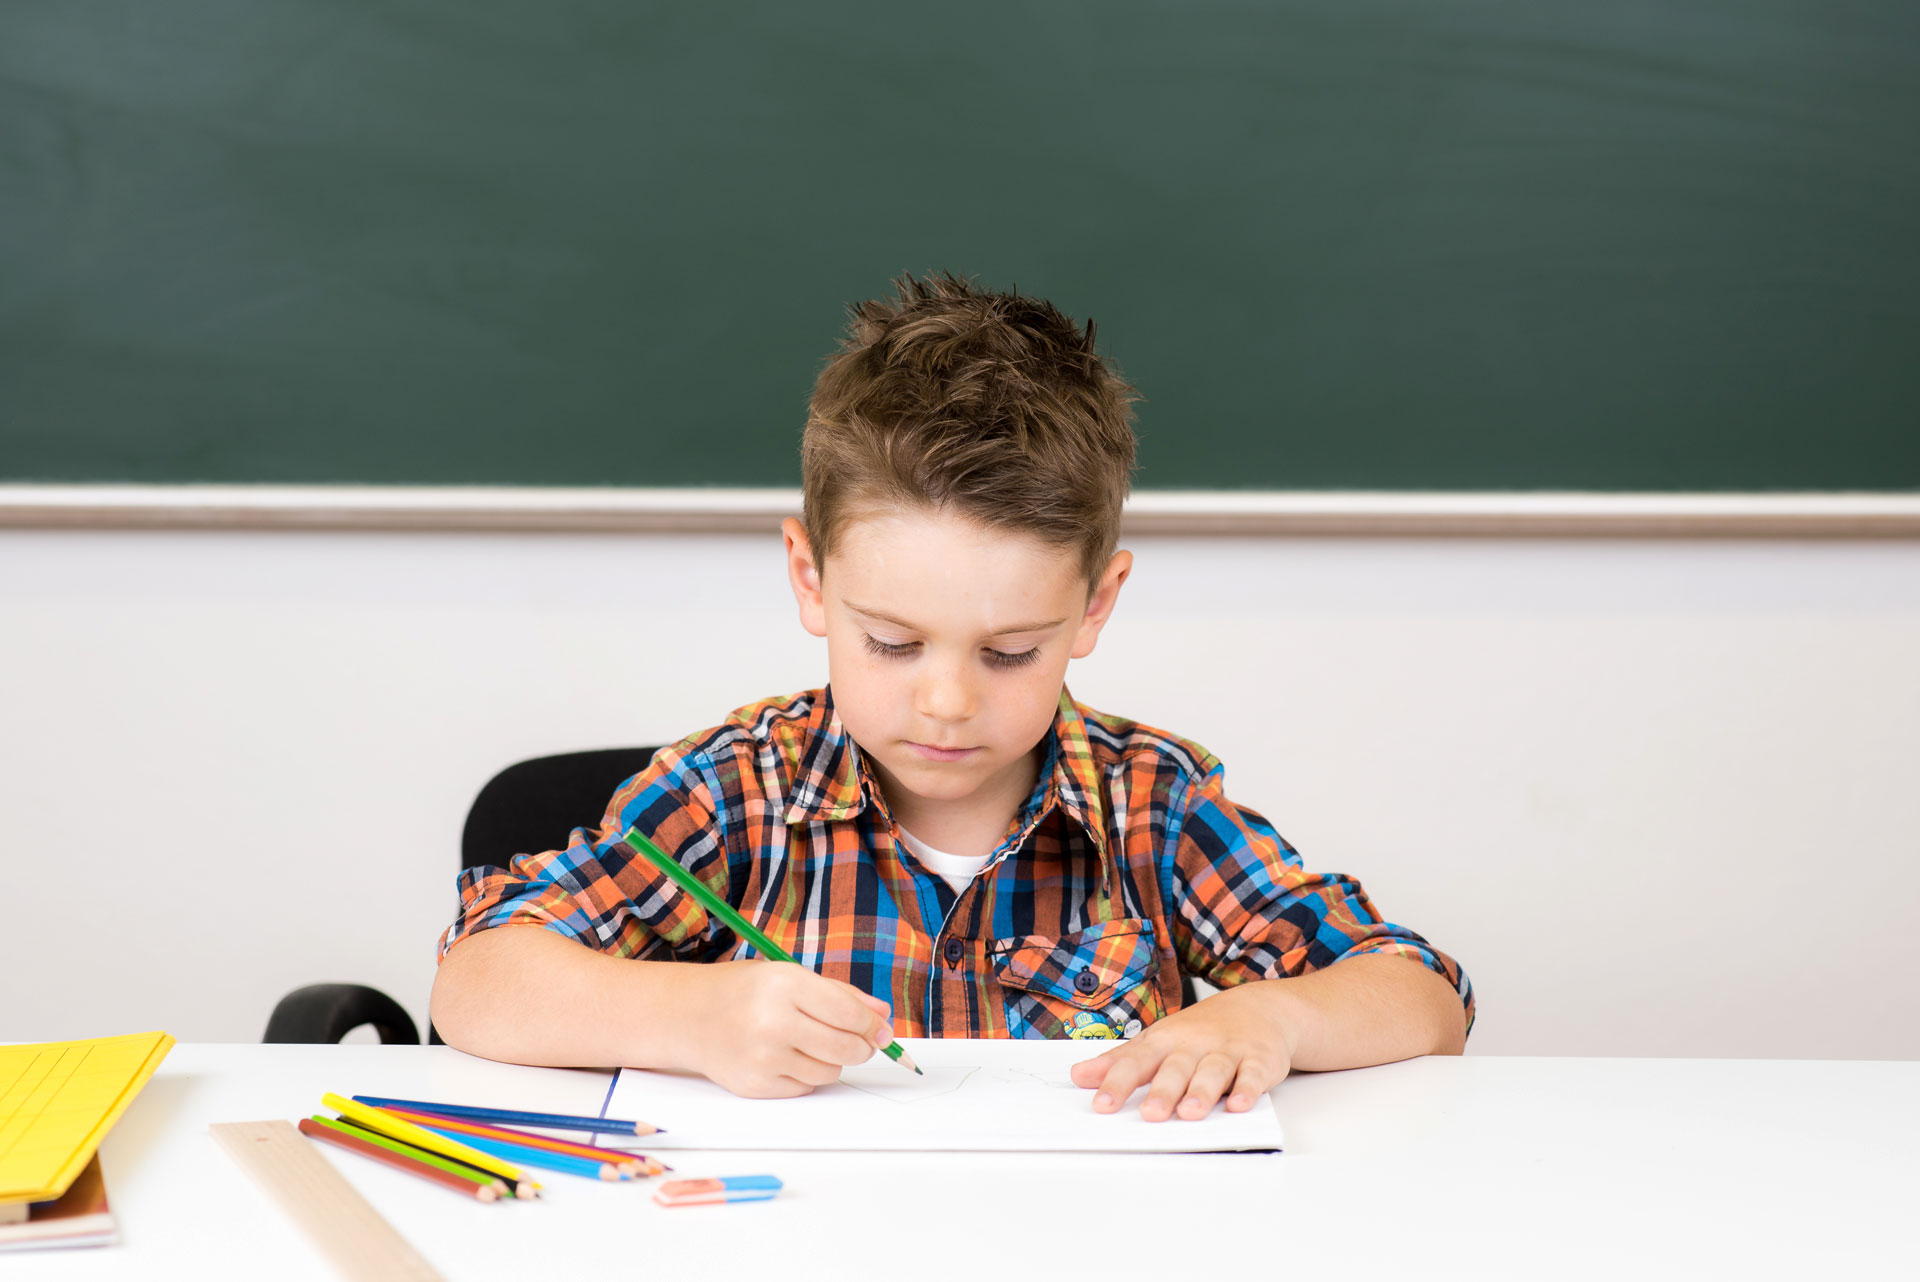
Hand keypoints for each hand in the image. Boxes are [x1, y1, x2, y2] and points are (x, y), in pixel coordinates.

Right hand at [682, 960, 894, 1097]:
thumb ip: (841, 995)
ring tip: (810, 1042)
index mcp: (784, 985)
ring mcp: (762, 1057)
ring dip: (832, 1060)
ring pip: (829, 1072)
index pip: (848, 1013)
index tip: (883, 1031)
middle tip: (862, 1042)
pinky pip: (805, 1087)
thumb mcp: (790, 977)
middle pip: (845, 1048)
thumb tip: (883, 1017)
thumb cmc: (747, 991)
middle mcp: (772, 1022)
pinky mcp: (755, 1085)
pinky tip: (787, 1056)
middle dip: (862, 1047)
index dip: (873, 1025)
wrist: (689, 1016)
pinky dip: (806, 1074)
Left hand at [1069, 981, 1297, 1120]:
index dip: (1119, 1082)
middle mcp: (1195, 1044)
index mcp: (1165, 1040)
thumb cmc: (1199, 1031)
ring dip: (1202, 1092)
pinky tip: (1239, 1105)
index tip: (1102, 1104)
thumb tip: (1078, 1076)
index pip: (1137, 1062)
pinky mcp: (1260, 1061)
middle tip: (1149, 1115)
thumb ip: (1120, 1061)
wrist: (1259, 1008)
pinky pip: (1253, 1076)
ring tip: (1189, 1114)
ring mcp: (1228, 1051)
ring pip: (1213, 1072)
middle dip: (1163, 1091)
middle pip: (1176, 1068)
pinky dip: (1248, 1090)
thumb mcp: (1157, 1039)